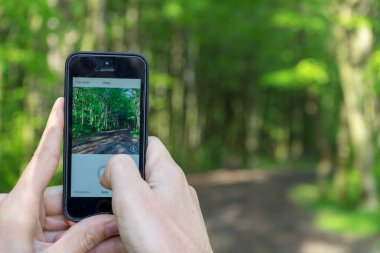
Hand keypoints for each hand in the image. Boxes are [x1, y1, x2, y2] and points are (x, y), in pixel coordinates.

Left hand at [0, 98, 124, 252]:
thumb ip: (82, 241)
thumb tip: (113, 222)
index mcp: (18, 207)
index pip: (44, 158)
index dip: (54, 128)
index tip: (62, 103)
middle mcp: (23, 210)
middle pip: (67, 198)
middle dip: (94, 209)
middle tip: (121, 217)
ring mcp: (29, 226)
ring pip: (69, 219)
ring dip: (93, 229)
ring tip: (119, 236)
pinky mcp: (34, 238)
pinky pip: (64, 233)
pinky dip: (84, 240)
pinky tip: (108, 244)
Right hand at [101, 137, 212, 252]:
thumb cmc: (163, 240)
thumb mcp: (133, 195)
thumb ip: (119, 168)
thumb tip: (111, 165)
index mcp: (167, 173)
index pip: (147, 143)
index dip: (125, 144)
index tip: (104, 156)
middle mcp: (173, 190)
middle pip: (137, 176)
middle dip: (113, 188)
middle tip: (95, 199)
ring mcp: (172, 213)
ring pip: (137, 204)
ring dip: (115, 214)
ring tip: (100, 227)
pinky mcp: (168, 233)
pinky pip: (142, 225)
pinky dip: (124, 232)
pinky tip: (113, 243)